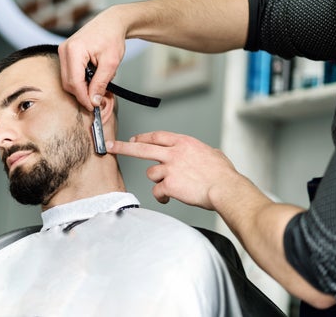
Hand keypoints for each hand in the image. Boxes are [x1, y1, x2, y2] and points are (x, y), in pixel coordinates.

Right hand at [59, 7, 127, 110]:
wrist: (111, 23)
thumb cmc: (112, 37)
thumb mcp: (110, 63)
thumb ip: (101, 83)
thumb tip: (93, 101)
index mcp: (74, 50)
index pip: (74, 82)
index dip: (83, 98)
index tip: (93, 107)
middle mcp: (64, 49)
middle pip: (68, 83)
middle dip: (82, 94)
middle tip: (97, 99)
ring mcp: (63, 51)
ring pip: (67, 80)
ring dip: (81, 87)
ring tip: (97, 83)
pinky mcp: (65, 53)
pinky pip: (69, 73)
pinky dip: (79, 80)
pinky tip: (92, 77)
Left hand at [107, 131, 241, 208]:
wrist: (225, 188)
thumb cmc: (222, 174)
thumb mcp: (212, 154)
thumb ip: (201, 152)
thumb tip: (204, 154)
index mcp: (184, 143)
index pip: (157, 136)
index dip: (143, 138)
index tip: (133, 139)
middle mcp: (174, 153)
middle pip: (142, 148)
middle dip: (123, 146)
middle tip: (110, 145)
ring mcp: (170, 168)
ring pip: (151, 174)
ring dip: (158, 181)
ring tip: (172, 187)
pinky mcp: (169, 184)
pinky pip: (158, 191)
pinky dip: (162, 196)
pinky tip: (169, 198)